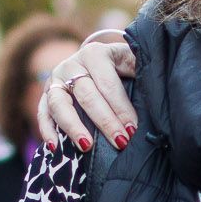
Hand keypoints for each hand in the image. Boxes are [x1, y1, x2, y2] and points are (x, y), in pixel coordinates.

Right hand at [33, 31, 136, 151]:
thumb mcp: (133, 61)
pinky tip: (55, 147)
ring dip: (73, 126)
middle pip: (86, 95)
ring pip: (59, 104)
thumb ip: (141, 70)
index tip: (132, 130)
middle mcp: (72, 64)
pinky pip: (42, 113)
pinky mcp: (45, 94)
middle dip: (104, 121)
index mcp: (96, 54)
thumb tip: (157, 94)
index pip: (108, 84)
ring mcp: (56, 80)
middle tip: (120, 142)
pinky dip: (47, 130)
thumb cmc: (122, 66)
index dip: (121, 108)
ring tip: (86, 146)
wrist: (98, 60)